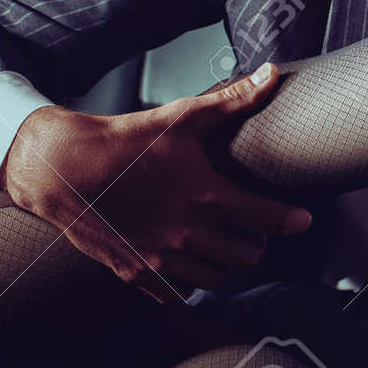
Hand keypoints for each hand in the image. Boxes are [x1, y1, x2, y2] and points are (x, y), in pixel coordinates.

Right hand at [0, 62, 311, 301]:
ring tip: (225, 242)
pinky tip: (189, 259)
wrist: (65, 170)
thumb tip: (271, 75)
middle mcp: (187, 234)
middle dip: (258, 242)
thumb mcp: (184, 117)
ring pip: (216, 277)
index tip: (303, 219)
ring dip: (226, 262)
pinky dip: (189, 279)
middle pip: (246, 256)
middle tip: (256, 228)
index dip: (292, 220)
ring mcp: (161, 258)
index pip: (267, 219)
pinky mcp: (137, 272)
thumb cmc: (125, 141)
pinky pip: (178, 292)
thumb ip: (234, 100)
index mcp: (205, 196)